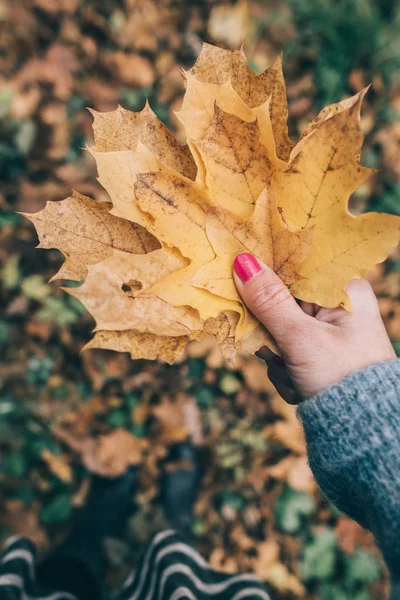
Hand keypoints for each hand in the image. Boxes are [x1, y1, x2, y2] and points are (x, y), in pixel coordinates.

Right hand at [233, 253, 395, 402]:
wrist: (362, 429)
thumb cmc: (340, 376)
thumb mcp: (301, 337)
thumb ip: (269, 300)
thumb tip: (243, 262)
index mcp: (343, 290)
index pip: (293, 269)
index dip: (264, 280)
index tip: (243, 291)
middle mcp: (337, 306)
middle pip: (280, 303)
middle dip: (272, 333)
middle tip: (278, 353)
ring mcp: (327, 330)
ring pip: (278, 330)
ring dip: (278, 357)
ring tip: (295, 375)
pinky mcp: (318, 352)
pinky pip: (286, 351)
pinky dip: (286, 369)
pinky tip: (299, 384)